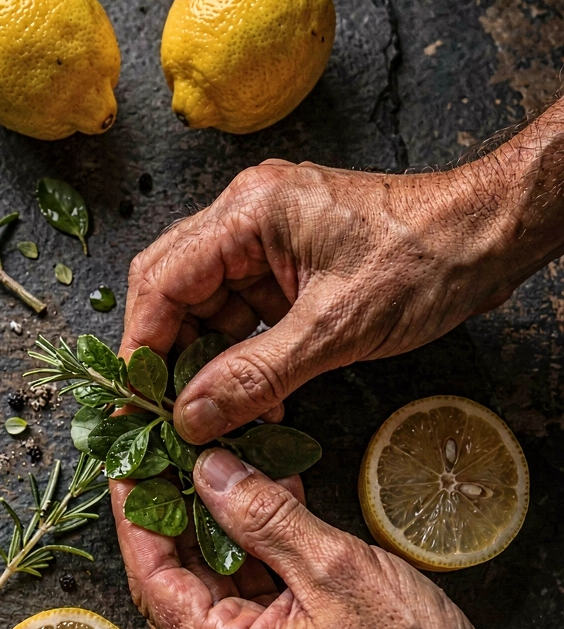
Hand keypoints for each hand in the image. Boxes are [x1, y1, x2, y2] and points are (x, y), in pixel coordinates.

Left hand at [113, 451, 563, 628]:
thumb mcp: (333, 568)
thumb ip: (261, 516)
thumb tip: (208, 472)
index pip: (156, 583)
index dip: (137, 522)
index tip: (128, 471)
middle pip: (179, 586)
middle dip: (174, 518)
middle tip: (166, 461)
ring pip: (218, 588)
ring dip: (218, 528)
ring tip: (215, 467)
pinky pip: (253, 598)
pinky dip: (255, 550)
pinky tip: (266, 499)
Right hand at [122, 119, 563, 443]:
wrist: (491, 236)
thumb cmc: (427, 259)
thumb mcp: (336, 328)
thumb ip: (256, 375)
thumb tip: (193, 415)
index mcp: (248, 212)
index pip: (162, 278)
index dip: (142, 343)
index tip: (136, 399)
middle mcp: (247, 217)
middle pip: (176, 290)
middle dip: (170, 355)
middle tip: (167, 414)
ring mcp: (269, 240)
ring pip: (210, 307)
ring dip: (209, 362)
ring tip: (212, 417)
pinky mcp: (291, 264)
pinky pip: (247, 313)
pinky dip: (243, 357)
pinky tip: (252, 400)